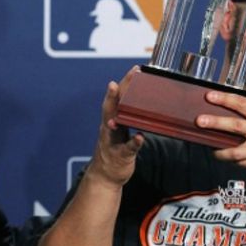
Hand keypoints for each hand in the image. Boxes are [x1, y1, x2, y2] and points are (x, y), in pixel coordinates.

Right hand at [88, 66, 144, 188]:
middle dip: (122, 88)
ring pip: (115, 124)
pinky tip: (141, 137)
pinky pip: (128, 148)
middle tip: (133, 73)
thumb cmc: (115, 150)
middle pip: (114, 105)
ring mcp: (113, 141)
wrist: (105, 177)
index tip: (135, 69)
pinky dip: (134, 142)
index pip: (117, 98)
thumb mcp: (119, 131)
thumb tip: (140, 102)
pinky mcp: (121, 156)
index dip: (124, 83)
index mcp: (111, 120)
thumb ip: (125, 117)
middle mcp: (109, 128)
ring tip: (123, 102)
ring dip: (119, 111)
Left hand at [196, 91, 245, 176]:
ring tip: (206, 141)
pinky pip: (237, 160)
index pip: (243, 104)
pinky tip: (218, 152)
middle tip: (200, 120)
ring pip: (234, 149)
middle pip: (235, 125)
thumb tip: (235, 102)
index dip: (225, 99)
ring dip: (217, 146)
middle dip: (216, 122)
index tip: (210, 96)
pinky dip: (226, 156)